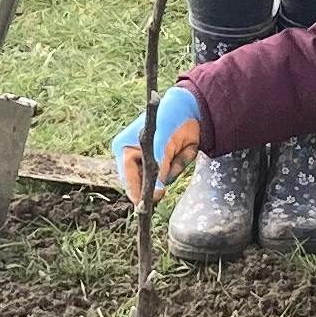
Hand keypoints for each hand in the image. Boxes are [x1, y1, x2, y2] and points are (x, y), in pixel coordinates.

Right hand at [111, 86, 204, 201]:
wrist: (191, 108)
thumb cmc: (168, 119)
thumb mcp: (160, 143)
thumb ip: (157, 167)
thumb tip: (156, 193)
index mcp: (124, 149)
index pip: (127, 179)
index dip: (136, 194)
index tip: (144, 207)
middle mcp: (134, 158)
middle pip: (141, 184)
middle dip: (154, 184)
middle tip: (162, 187)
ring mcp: (150, 162)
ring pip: (158, 182)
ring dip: (169, 171)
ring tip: (174, 152)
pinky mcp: (165, 164)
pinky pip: (171, 176)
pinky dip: (178, 167)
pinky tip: (180, 151)